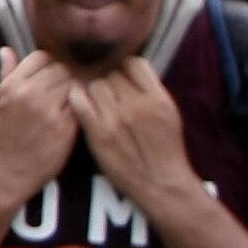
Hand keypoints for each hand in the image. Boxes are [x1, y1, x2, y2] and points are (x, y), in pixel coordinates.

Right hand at [0, 51, 84, 201]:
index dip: (50, 63)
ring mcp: (49, 110)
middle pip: (62, 69)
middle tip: (67, 88)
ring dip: (78, 89)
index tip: (52, 75)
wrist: (9, 170)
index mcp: (12, 86)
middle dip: (67, 76)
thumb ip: (5, 75)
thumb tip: (6, 50)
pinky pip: (83, 104)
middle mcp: (30, 94)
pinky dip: (84, 105)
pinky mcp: (66, 126)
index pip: (41, 57)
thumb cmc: (1, 136)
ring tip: (75, 99)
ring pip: (74, 84)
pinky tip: (81, 111)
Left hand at [73, 56, 198, 218]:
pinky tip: (81, 104)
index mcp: (158, 99)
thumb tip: (131, 72)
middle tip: (110, 96)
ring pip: (95, 86)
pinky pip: (79, 101)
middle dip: (110, 82)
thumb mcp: (170, 115)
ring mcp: (116, 119)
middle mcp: (138, 105)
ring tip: (99, 104)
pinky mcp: (98, 133)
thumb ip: (152, 92)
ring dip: (94, 92)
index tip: (123, 78)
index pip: (134, 64)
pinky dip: (77, 98)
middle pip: (112, 74)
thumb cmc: (166, 150)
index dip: (125, 69)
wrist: (160, 183)